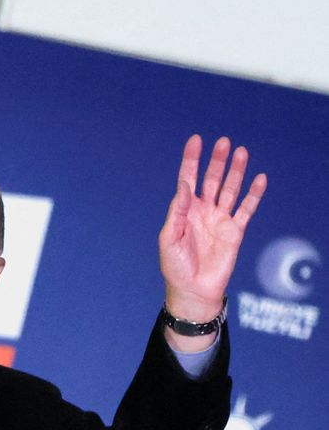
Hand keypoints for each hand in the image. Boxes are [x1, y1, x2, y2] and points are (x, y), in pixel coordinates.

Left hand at [159, 136, 265, 348]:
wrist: (193, 289)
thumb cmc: (175, 265)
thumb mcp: (169, 237)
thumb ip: (177, 211)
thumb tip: (185, 187)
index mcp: (184, 210)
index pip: (188, 179)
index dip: (191, 160)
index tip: (196, 140)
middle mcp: (203, 210)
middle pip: (211, 179)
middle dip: (217, 161)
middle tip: (223, 142)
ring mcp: (220, 219)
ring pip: (230, 189)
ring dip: (236, 172)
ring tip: (242, 152)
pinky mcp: (236, 231)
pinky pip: (246, 209)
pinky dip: (253, 195)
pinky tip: (259, 179)